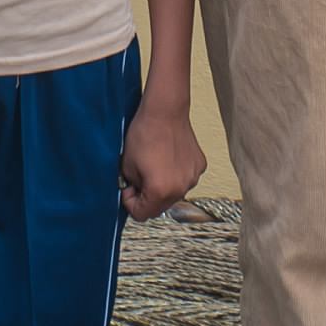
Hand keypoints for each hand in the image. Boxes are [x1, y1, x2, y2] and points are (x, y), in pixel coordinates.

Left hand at [121, 97, 205, 221]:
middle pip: (160, 207)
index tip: (129, 188)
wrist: (165, 111)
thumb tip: (137, 192)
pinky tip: (168, 158)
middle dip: (147, 197)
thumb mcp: (126, 166)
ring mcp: (193, 177)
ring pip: (173, 194)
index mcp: (160, 192)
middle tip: (139, 178)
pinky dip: (175, 175)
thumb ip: (132, 187)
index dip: (130, 203)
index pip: (141, 215)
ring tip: (154, 165)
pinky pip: (184, 179)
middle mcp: (181, 188)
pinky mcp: (200, 166)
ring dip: (162, 187)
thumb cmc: (144, 134)